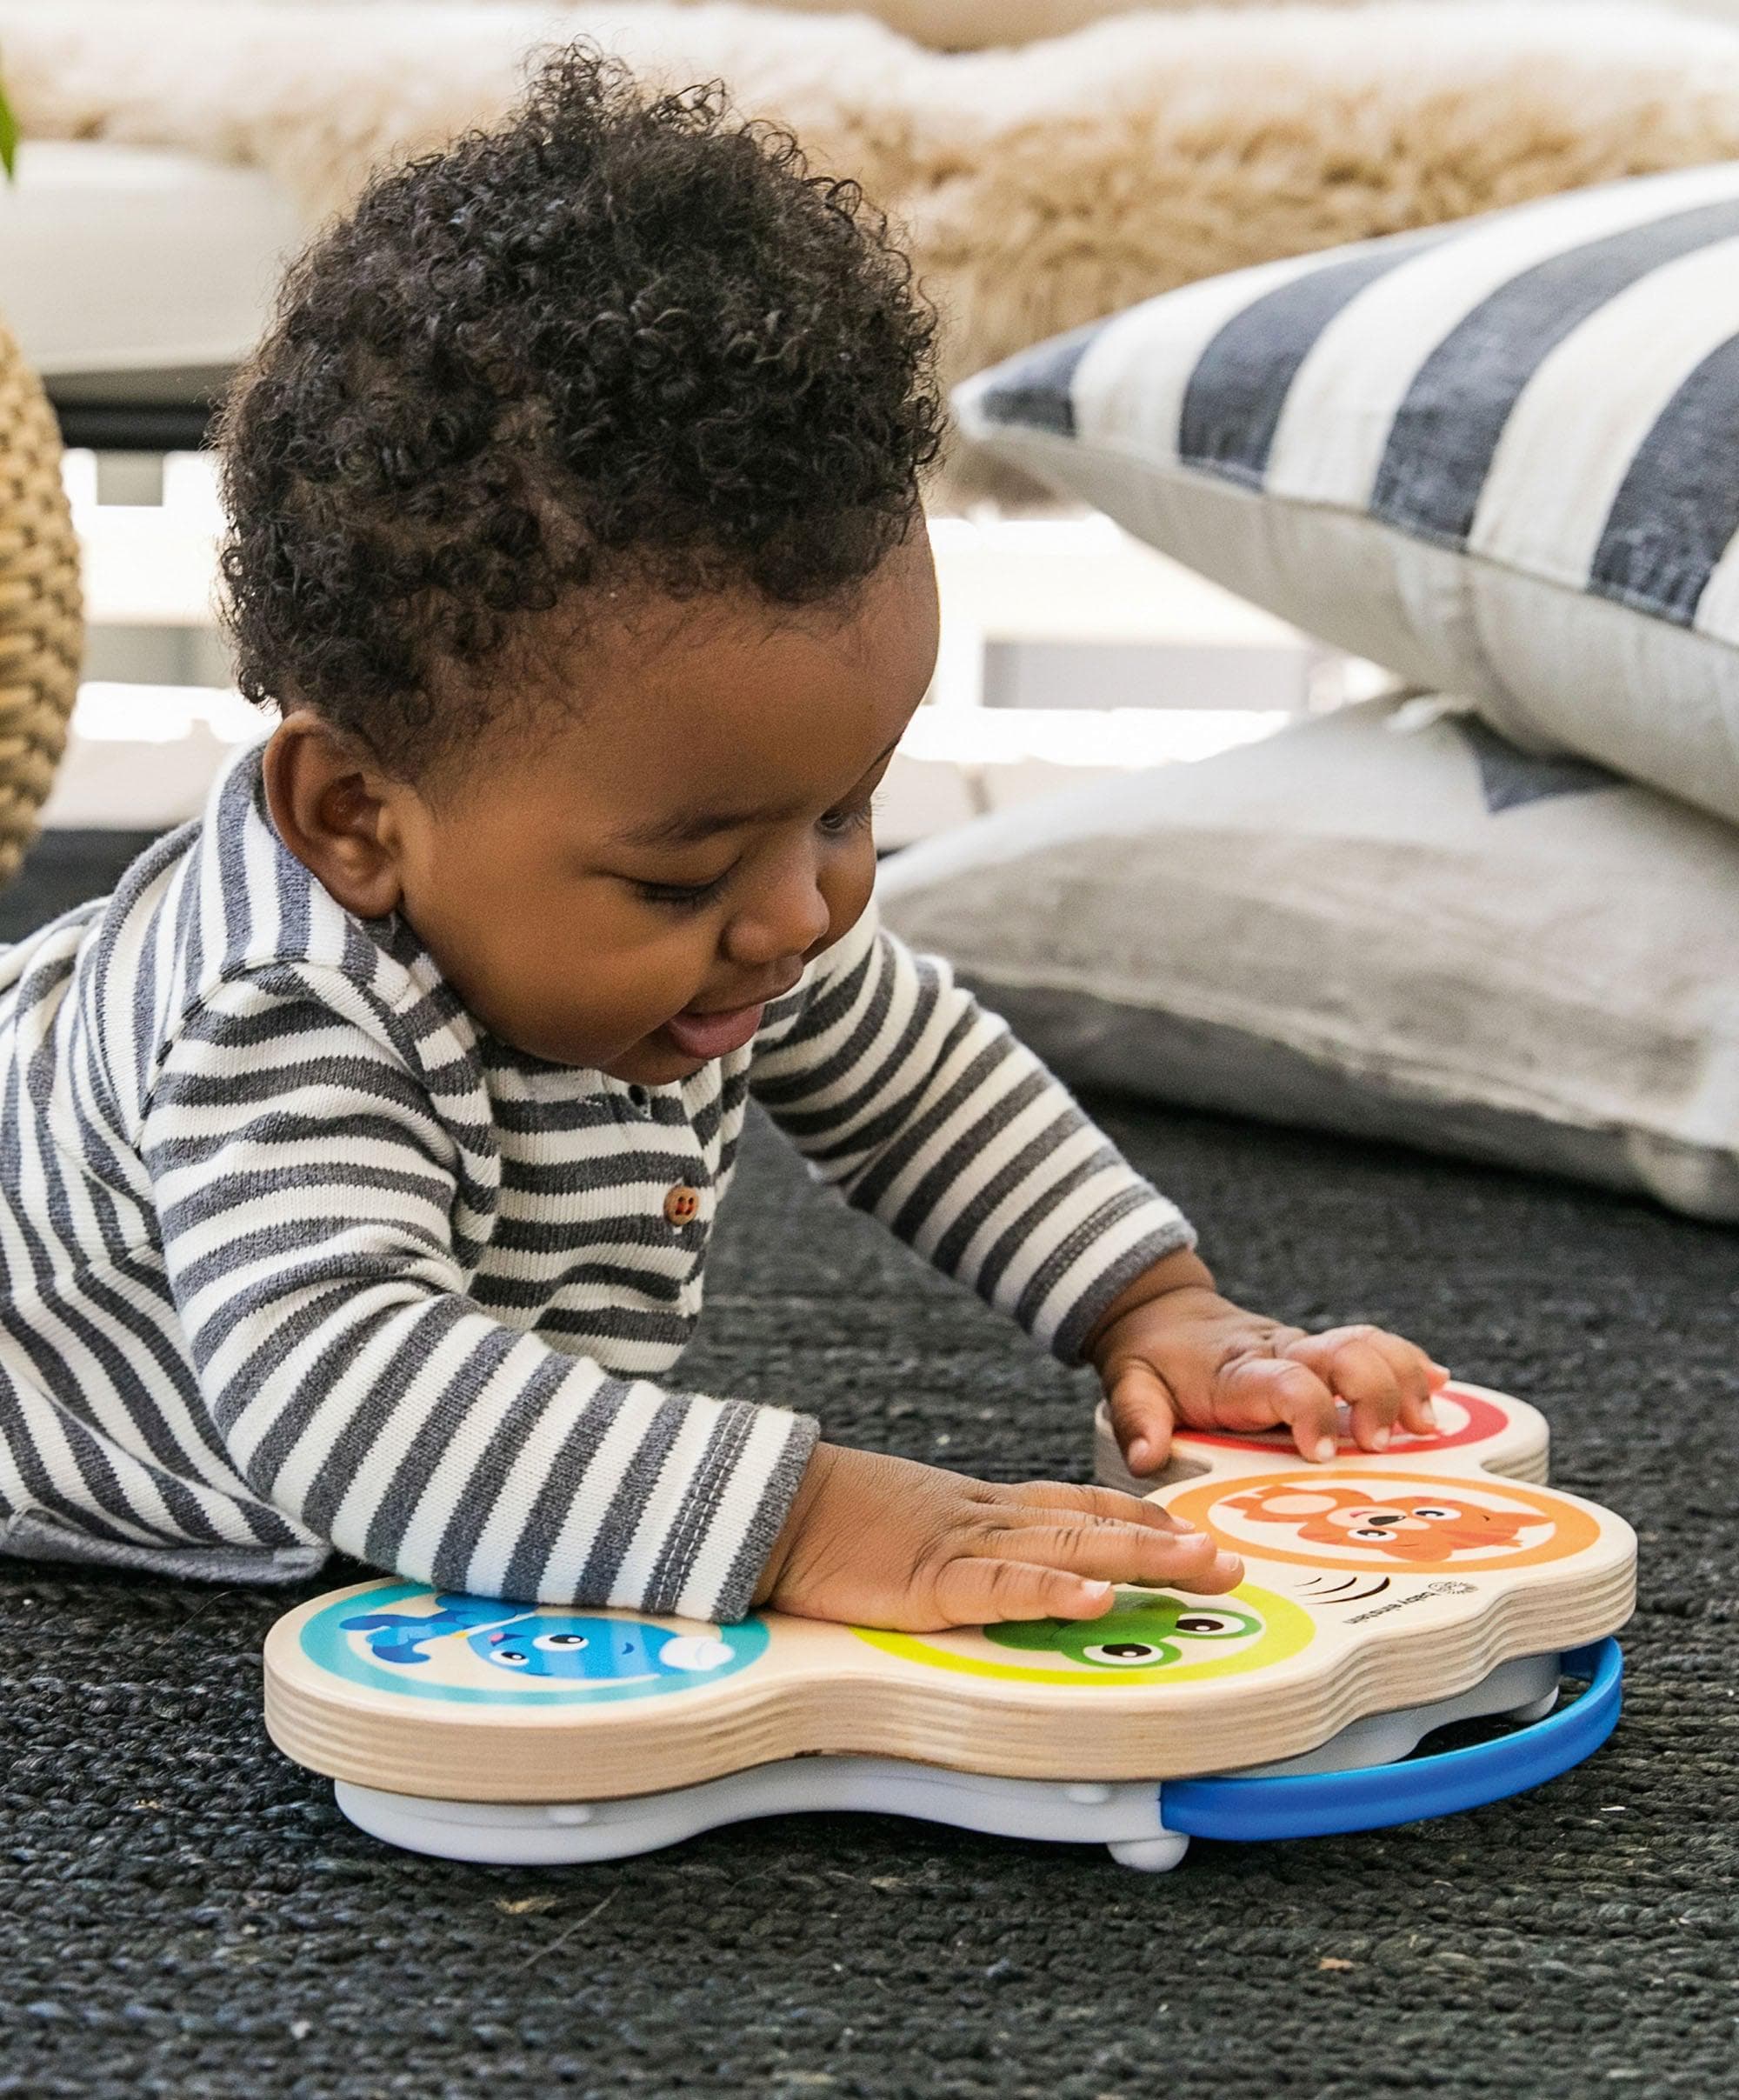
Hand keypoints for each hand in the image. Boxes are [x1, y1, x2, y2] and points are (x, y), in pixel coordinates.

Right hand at [753, 1442, 1243, 1631]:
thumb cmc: (828, 1519)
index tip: (1188, 1528)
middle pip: (1092, 1521)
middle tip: (1229, 1561)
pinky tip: (1099, 1596)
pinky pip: (1003, 1584)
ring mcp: (963, 1544)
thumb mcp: (906, 1526)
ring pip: (1069, 1545)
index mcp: (978, 1505)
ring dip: (1142, 1557)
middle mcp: (985, 1516)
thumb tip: (978, 1574)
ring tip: (1202, 1570)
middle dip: (1166, 1542)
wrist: (770, 1501)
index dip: (1135, 1515)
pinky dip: (1055, 1589)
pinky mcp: (930, 1579)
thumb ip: (950, 1547)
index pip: (1072, 1501)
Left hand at [1087, 1250, 1449, 1475]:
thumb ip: (1139, 1419)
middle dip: (1375, 1393)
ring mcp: (1307, 1350)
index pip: (1285, 1380)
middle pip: (1344, 1354)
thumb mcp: (1130, 1382)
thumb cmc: (1154, 1355)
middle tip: (1381, 1442)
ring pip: (1368, 1345)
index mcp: (1239, 1370)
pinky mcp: (1322, 1353)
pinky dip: (1409, 1362)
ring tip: (1427, 1423)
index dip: (1310, 1410)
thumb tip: (1145, 1457)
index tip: (1322, 1450)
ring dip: (1403, 1378)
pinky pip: (1375, 1346)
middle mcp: (1281, 1353)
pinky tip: (1439, 1384)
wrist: (1163, 1312)